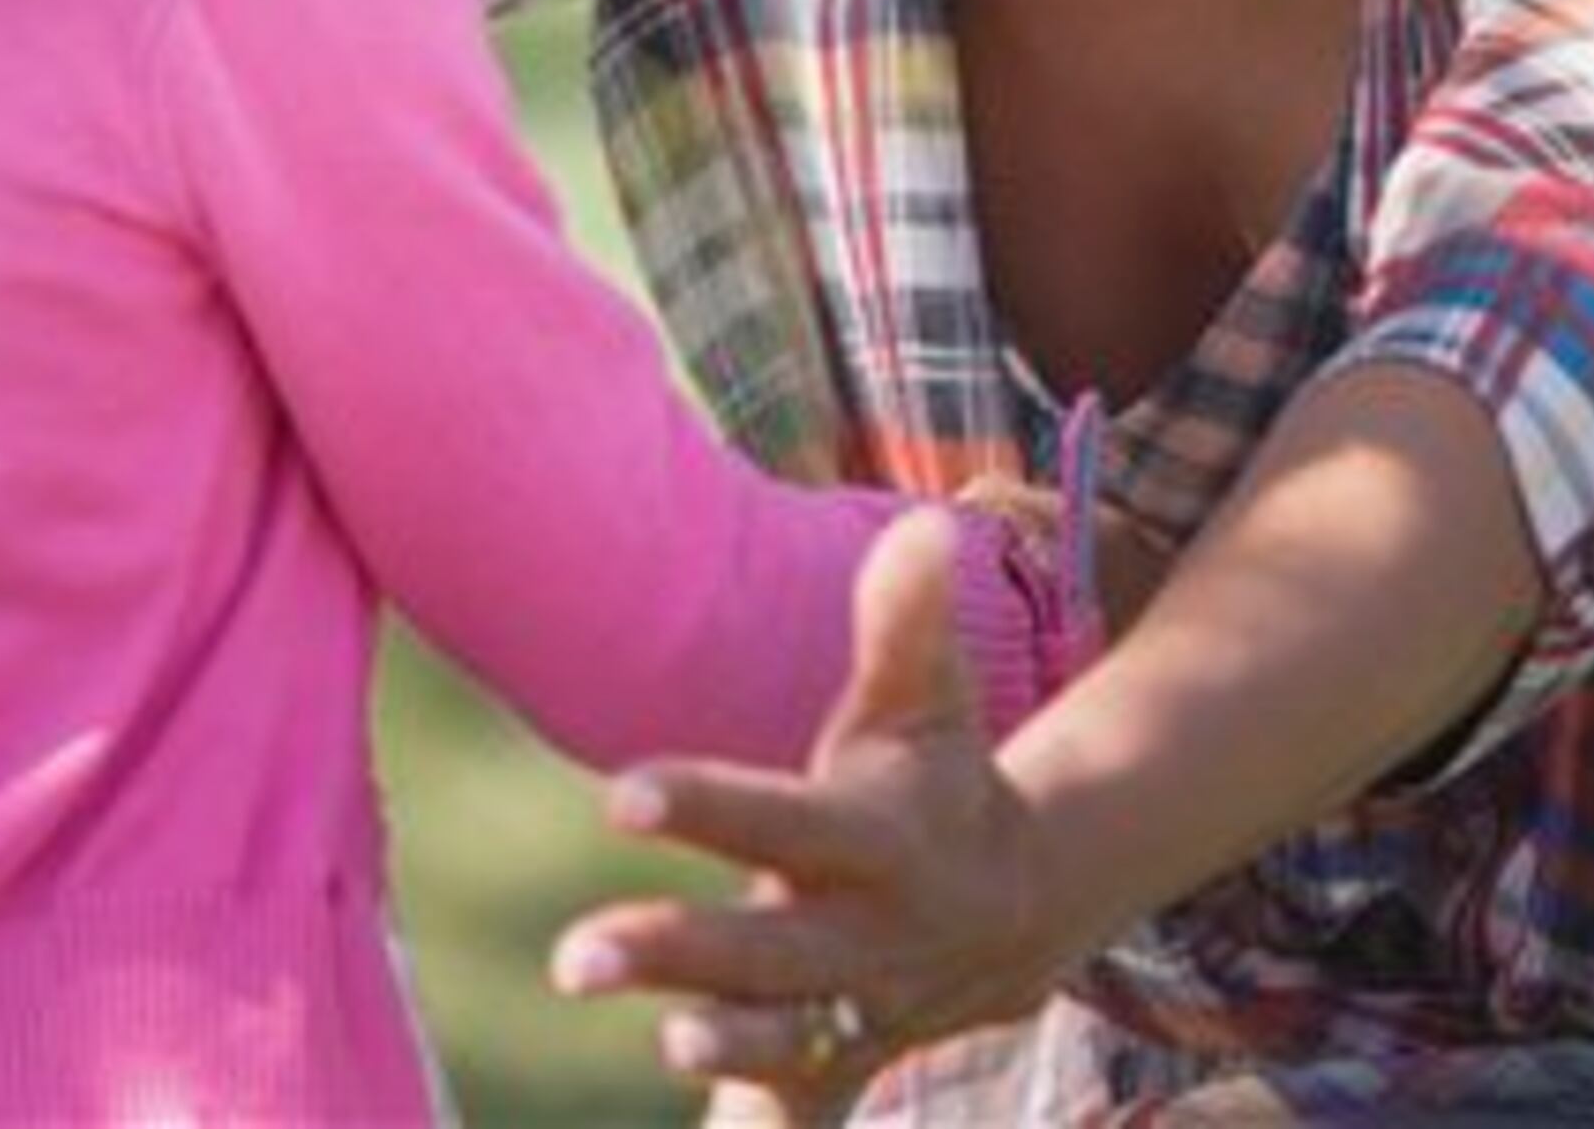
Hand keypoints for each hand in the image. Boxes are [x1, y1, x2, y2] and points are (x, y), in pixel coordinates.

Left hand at [549, 507, 1087, 1110]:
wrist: (1021, 908)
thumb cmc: (937, 781)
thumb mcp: (926, 702)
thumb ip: (906, 621)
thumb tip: (917, 524)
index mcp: (882, 839)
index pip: (784, 821)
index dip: (707, 807)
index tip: (618, 795)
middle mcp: (872, 935)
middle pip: (773, 951)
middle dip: (679, 955)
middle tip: (572, 958)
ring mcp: (858, 1013)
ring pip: (787, 1040)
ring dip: (724, 1046)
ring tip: (659, 1036)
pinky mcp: (838, 1065)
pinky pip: (798, 1112)